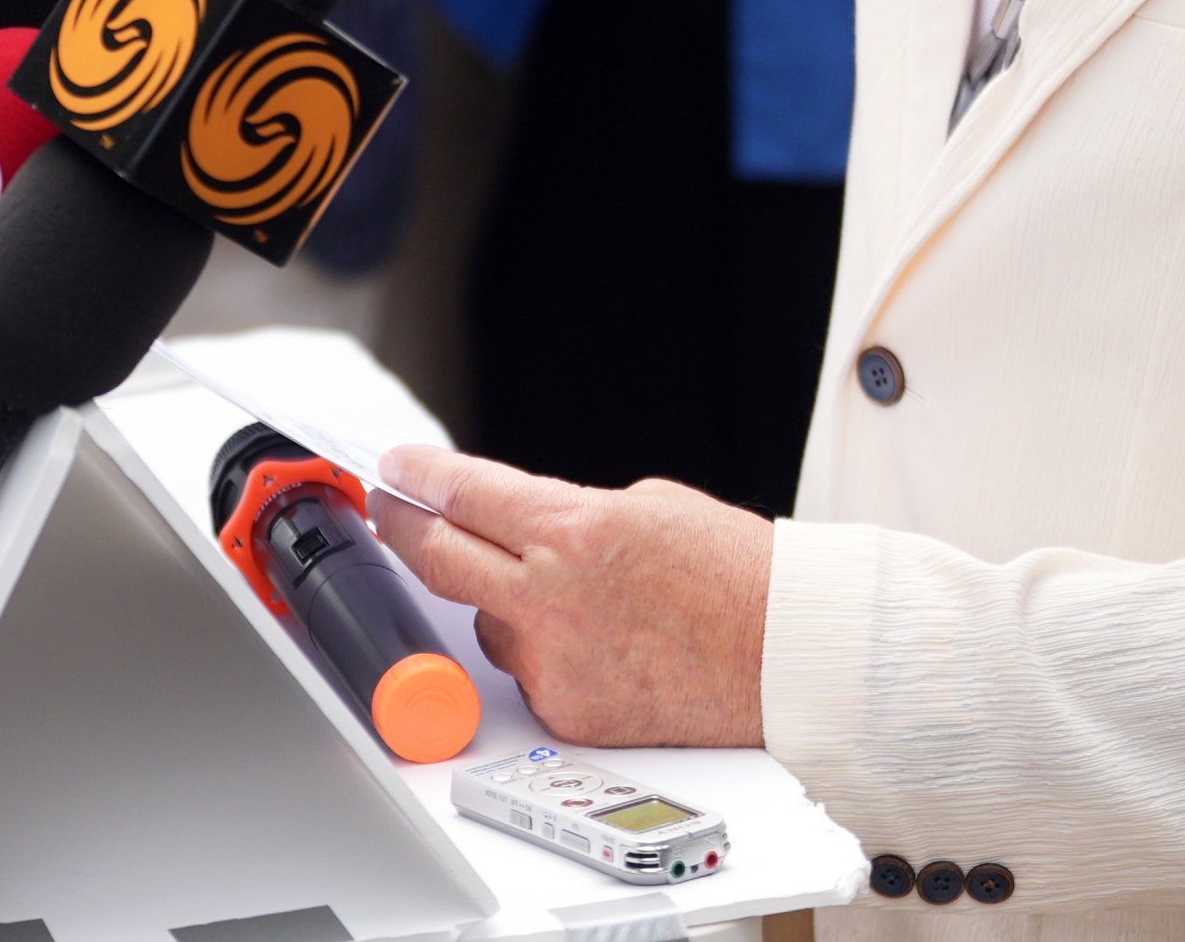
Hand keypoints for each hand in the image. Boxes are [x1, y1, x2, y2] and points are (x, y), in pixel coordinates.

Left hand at [375, 446, 771, 748]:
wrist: (789, 655)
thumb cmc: (738, 577)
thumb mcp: (648, 506)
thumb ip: (571, 516)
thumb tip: (521, 525)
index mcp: (572, 533)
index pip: (463, 494)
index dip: (418, 477)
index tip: (396, 469)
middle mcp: (550, 600)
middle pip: (439, 559)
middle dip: (406, 528)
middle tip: (395, 511)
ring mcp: (554, 664)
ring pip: (488, 624)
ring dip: (503, 603)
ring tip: (575, 597)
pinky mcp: (567, 714)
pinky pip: (530, 674)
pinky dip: (548, 654)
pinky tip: (601, 644)